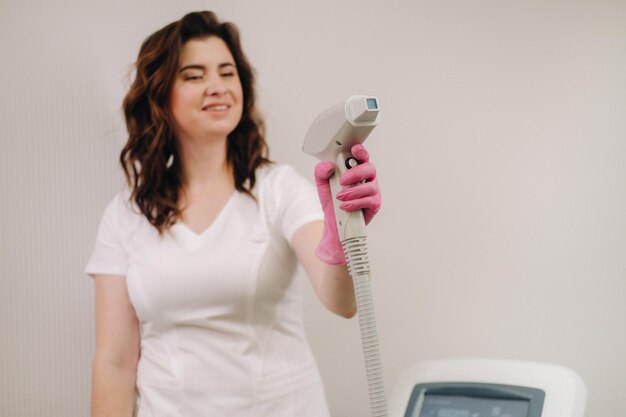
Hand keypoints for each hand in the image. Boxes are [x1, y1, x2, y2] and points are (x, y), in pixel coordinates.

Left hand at [313, 144, 381, 263]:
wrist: (334, 222)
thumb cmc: (332, 200)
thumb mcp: (322, 184)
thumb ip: (321, 172)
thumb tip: (328, 166)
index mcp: (356, 169)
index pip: (362, 156)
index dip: (361, 152)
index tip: (354, 150)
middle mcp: (367, 178)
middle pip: (370, 168)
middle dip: (356, 173)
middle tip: (342, 180)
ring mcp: (373, 191)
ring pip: (370, 187)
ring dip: (353, 191)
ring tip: (340, 197)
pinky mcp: (374, 205)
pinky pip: (369, 201)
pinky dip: (355, 203)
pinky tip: (345, 206)